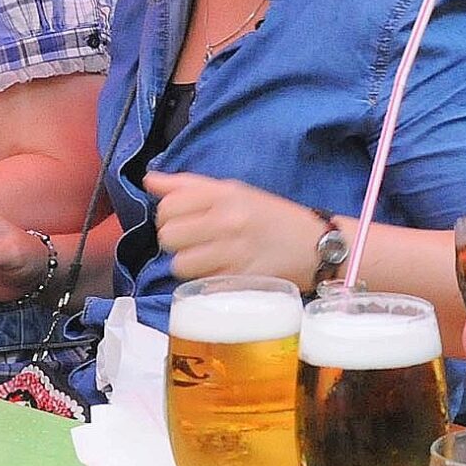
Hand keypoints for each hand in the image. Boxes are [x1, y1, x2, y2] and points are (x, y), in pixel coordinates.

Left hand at [147, 171, 316, 285]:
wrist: (316, 246)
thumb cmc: (272, 217)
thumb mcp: (235, 191)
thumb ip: (188, 185)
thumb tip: (149, 180)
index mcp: (224, 194)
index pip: (168, 207)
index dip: (167, 218)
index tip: (182, 222)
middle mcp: (228, 220)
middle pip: (168, 237)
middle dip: (175, 243)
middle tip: (194, 243)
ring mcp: (234, 252)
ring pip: (180, 265)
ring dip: (189, 266)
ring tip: (208, 261)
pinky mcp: (241, 281)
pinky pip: (201, 285)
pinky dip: (205, 283)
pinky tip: (220, 274)